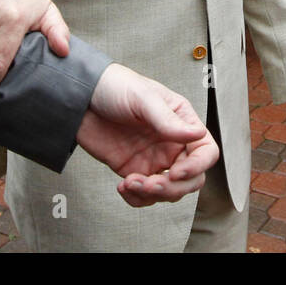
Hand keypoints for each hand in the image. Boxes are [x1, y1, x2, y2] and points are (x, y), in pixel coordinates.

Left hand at [76, 64, 219, 207]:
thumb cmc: (115, 86)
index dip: (197, 166)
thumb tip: (197, 134)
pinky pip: (144, 195)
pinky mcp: (133, 170)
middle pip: (191, 178)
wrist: (80, 97)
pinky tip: (123, 187)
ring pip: (169, 191)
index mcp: (181, 121)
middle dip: (173, 187)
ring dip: (152, 195)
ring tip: (130, 183)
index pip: (206, 151)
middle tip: (151, 184)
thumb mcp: (143, 97)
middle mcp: (172, 143)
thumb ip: (168, 120)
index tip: (176, 172)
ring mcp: (153, 159)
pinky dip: (136, 198)